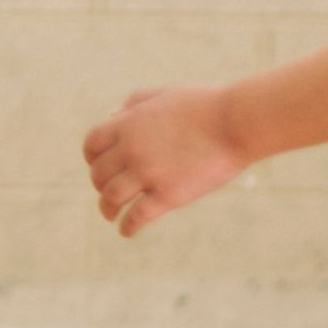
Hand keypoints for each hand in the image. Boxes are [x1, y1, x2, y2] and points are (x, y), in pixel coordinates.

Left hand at [84, 86, 251, 236]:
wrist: (235, 123)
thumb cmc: (205, 106)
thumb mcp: (163, 95)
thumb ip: (135, 104)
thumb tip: (113, 116)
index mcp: (128, 124)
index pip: (92, 145)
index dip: (92, 159)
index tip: (98, 167)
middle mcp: (131, 149)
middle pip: (99, 174)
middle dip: (100, 185)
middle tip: (108, 193)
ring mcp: (148, 173)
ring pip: (112, 197)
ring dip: (107, 209)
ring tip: (111, 216)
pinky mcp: (168, 195)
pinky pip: (137, 217)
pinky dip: (127, 226)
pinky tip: (127, 232)